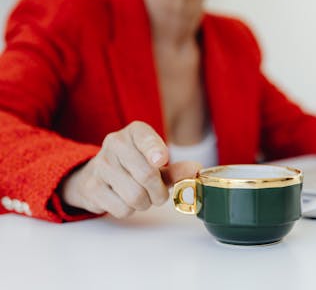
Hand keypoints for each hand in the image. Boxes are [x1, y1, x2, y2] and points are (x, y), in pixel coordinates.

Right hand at [60, 121, 200, 217]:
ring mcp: (100, 165)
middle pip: (146, 175)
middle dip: (159, 192)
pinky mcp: (92, 187)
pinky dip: (129, 210)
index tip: (161, 160)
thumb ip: (176, 169)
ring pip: (135, 196)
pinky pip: (121, 208)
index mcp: (134, 132)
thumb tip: (196, 170)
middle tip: (158, 194)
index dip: (155, 149)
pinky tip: (124, 199)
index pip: (145, 137)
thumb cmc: (133, 166)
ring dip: (145, 203)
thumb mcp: (156, 164)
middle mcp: (115, 143)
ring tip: (141, 196)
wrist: (96, 174)